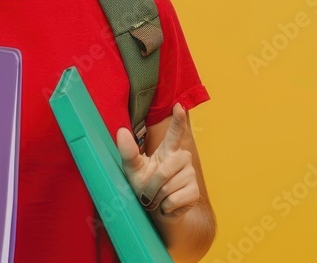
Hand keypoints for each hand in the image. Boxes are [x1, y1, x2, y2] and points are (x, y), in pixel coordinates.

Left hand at [116, 103, 199, 220]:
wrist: (156, 210)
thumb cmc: (143, 185)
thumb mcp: (132, 168)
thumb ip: (128, 151)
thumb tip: (121, 131)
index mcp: (167, 150)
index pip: (175, 132)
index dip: (178, 120)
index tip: (179, 106)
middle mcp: (182, 158)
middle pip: (165, 170)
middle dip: (151, 184)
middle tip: (148, 191)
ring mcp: (190, 174)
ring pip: (168, 186)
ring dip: (157, 197)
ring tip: (158, 197)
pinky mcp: (195, 191)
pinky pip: (174, 199)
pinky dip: (165, 206)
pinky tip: (167, 205)